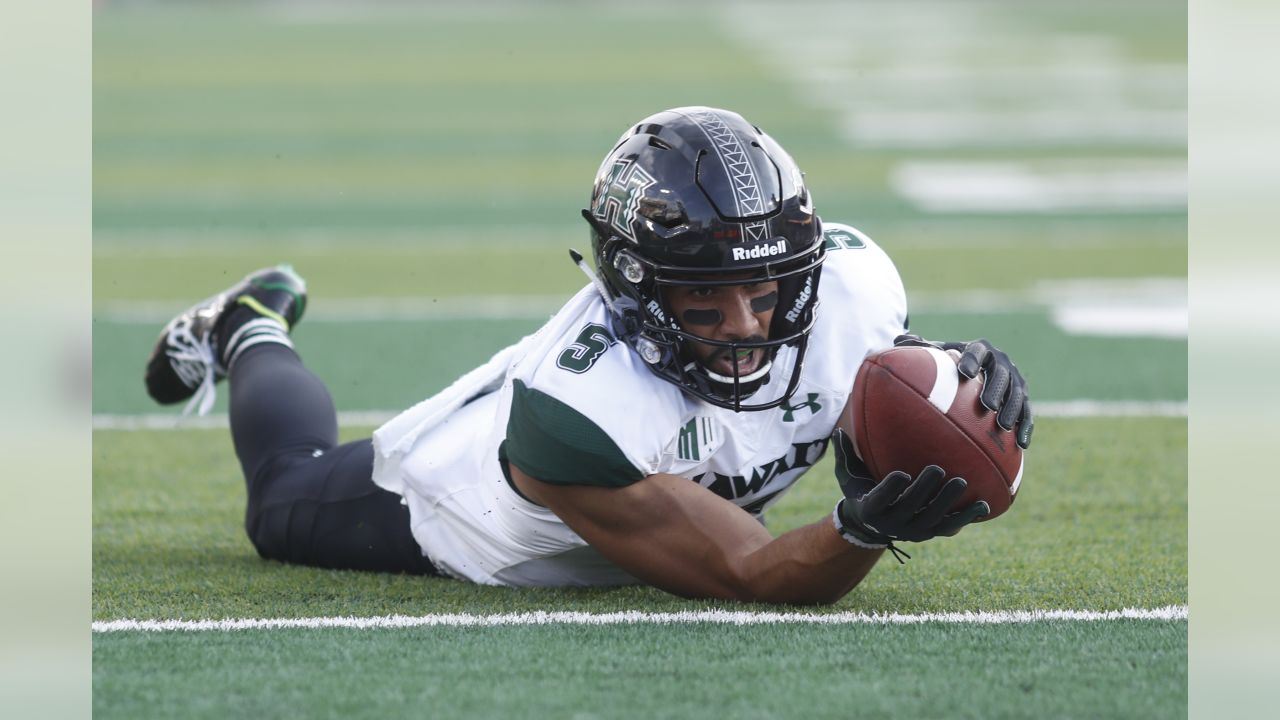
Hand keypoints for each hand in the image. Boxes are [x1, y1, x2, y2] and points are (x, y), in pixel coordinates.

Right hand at [835, 464, 988, 545]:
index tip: (902, 474)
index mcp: (870, 508)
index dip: (891, 490)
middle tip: (937, 469)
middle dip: (924, 491)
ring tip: (961, 483)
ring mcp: (912, 532)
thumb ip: (844, 454)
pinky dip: (966, 517)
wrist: (871, 525)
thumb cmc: (860, 491)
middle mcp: (891, 524)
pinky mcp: (929, 534)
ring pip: (932, 520)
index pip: (880, 500)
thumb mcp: (847, 475)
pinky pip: (949, 528)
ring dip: (947, 503)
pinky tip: (984, 505)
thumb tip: (838, 430)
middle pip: (910, 508)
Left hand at [893, 334, 1033, 448]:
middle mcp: (1001, 362)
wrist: (978, 370)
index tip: (963, 373)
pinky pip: (1027, 414)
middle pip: (1001, 374)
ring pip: (1017, 394)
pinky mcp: (1023, 398)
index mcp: (980, 348)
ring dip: (1012, 409)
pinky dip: (1025, 427)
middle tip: (985, 405)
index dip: (971, 360)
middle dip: (995, 388)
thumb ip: (922, 349)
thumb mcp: (939, 355)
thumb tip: (897, 341)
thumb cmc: (952, 364)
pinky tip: (1021, 444)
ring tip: (1002, 425)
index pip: (977, 351)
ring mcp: (1015, 381)